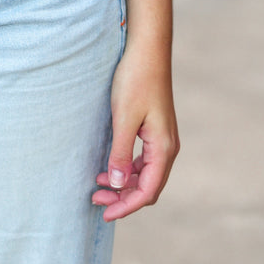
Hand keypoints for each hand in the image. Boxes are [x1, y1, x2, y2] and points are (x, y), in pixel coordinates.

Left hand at [91, 43, 178, 220]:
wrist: (147, 49)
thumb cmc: (135, 80)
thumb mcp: (123, 119)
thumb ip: (120, 154)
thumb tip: (118, 185)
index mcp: (164, 148)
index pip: (148, 191)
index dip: (127, 206)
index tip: (105, 214)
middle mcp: (168, 146)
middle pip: (148, 186)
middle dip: (123, 198)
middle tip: (96, 200)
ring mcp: (163, 137)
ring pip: (146, 173)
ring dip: (124, 184)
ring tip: (98, 186)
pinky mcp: (155, 128)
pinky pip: (144, 159)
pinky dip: (127, 168)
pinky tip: (110, 166)